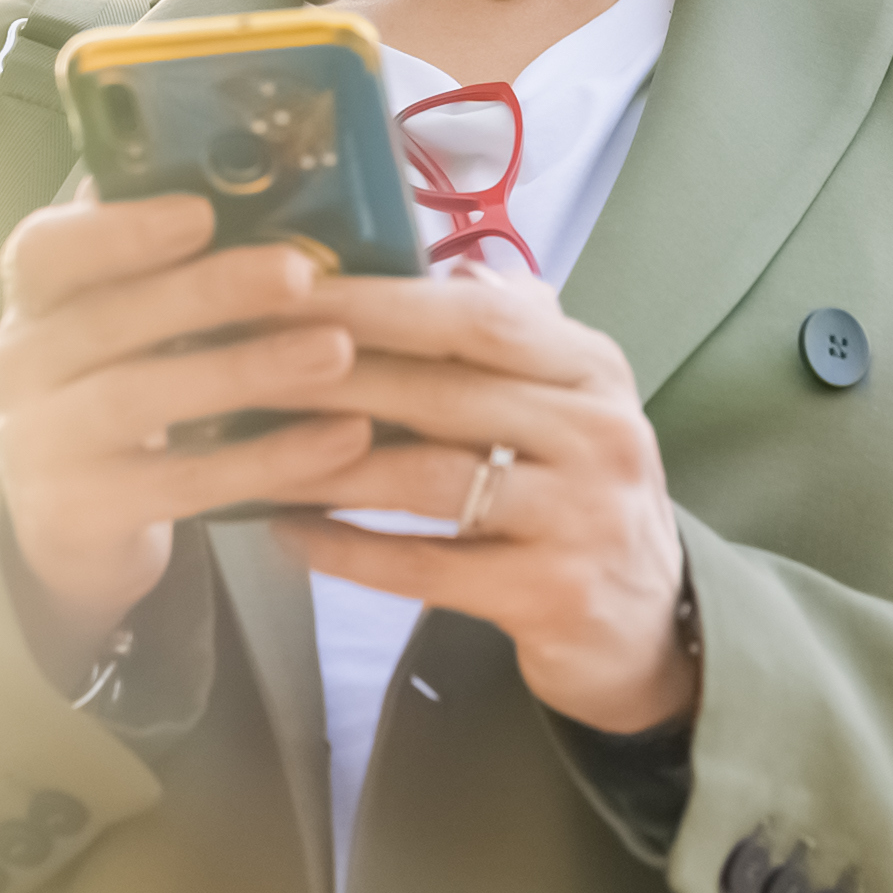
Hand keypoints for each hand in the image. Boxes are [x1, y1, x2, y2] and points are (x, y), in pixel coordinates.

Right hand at [0, 191, 380, 661]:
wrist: (71, 520)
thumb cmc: (127, 380)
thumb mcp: (127, 318)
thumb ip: (168, 258)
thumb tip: (263, 172)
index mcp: (34, 299)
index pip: (44, 250)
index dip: (119, 230)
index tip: (200, 213)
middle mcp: (18, 366)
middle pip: (107, 320)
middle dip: (208, 292)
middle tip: (300, 273)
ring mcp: (39, 444)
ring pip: (140, 400)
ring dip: (245, 371)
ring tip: (335, 351)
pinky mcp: (82, 513)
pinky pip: (185, 483)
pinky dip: (268, 459)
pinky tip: (342, 437)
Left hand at [268, 268, 698, 734]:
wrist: (652, 624)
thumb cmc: (583, 495)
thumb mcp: (574, 401)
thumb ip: (518, 334)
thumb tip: (451, 267)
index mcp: (594, 369)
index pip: (478, 317)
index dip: (377, 301)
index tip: (289, 290)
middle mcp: (599, 433)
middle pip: (442, 390)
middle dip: (329, 374)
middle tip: (240, 365)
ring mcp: (581, 517)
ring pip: (426, 477)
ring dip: (324, 464)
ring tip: (249, 452)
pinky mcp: (552, 594)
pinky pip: (426, 566)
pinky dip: (347, 549)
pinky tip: (288, 534)